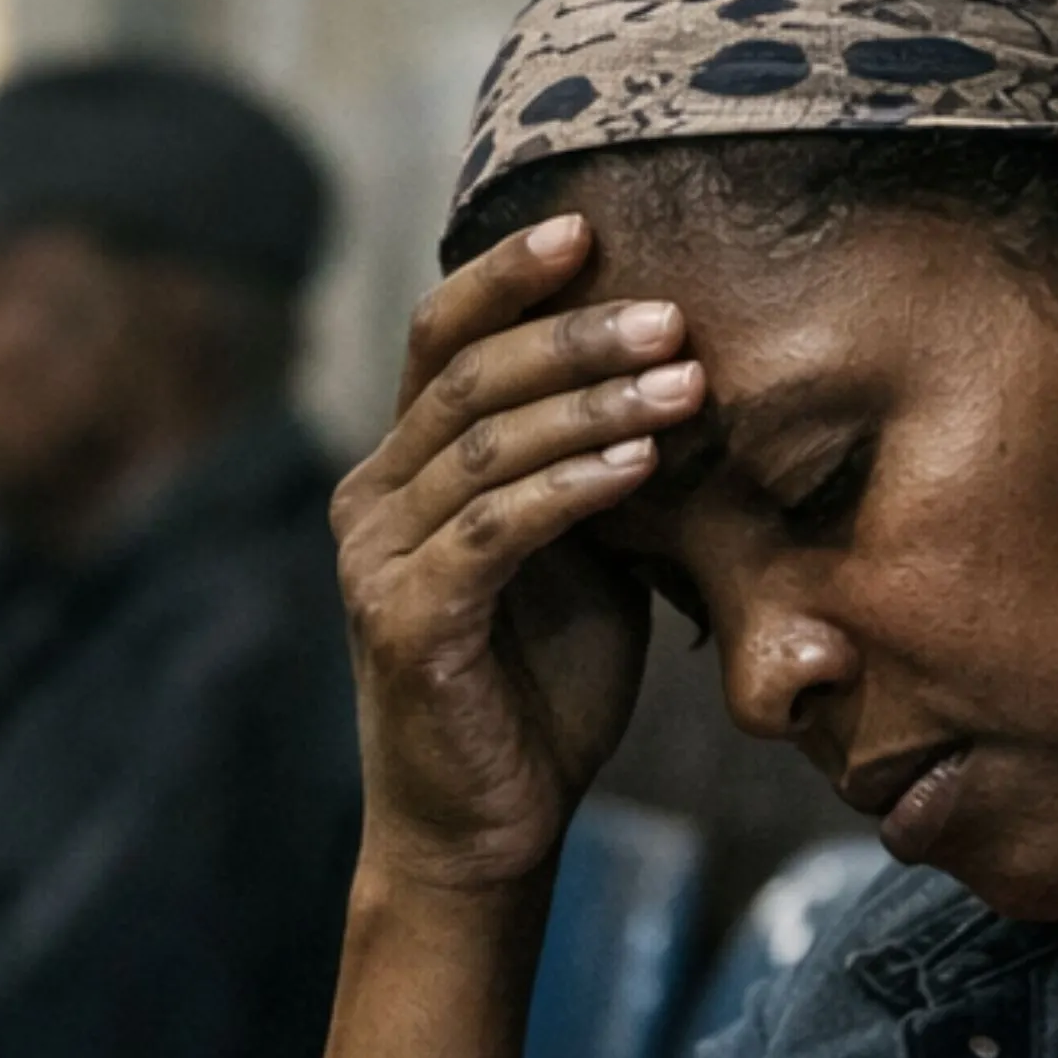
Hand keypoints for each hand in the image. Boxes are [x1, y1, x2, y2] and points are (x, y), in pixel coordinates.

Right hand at [337, 216, 691, 901]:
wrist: (487, 830)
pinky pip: (493, 530)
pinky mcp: (404, 621)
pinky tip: (641, 462)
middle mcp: (370, 498)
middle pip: (463, 373)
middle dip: (574, 332)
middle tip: (674, 313)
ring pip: (483, 443)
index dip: (507, 276)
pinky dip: (571, 486)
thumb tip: (683, 374)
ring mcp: (377, 559)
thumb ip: (595, 469)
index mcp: (404, 468)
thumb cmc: (539, 691)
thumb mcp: (582, 558)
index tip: (591, 227)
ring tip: (688, 382)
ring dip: (592, 402)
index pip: (441, 337)